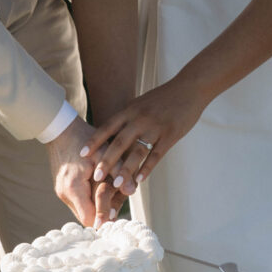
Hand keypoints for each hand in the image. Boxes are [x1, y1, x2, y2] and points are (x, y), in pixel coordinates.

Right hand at [45, 114, 125, 226]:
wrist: (60, 128)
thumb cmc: (84, 138)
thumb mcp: (105, 153)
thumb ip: (118, 171)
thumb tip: (132, 191)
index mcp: (74, 187)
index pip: (90, 219)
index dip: (104, 222)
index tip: (118, 222)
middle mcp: (65, 193)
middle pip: (87, 218)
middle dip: (102, 216)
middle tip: (118, 213)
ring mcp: (61, 192)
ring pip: (82, 212)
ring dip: (96, 209)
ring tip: (111, 202)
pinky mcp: (62, 188)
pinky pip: (79, 203)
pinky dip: (90, 201)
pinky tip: (100, 193)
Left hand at [82, 79, 206, 194]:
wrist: (189, 87)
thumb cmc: (164, 98)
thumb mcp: (141, 103)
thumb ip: (128, 118)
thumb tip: (112, 133)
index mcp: (130, 110)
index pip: (108, 127)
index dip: (94, 141)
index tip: (82, 154)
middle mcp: (140, 119)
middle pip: (119, 142)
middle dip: (106, 160)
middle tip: (96, 176)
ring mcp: (155, 127)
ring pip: (137, 151)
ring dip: (126, 169)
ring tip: (117, 184)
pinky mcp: (170, 135)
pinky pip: (156, 154)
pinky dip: (147, 168)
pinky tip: (140, 180)